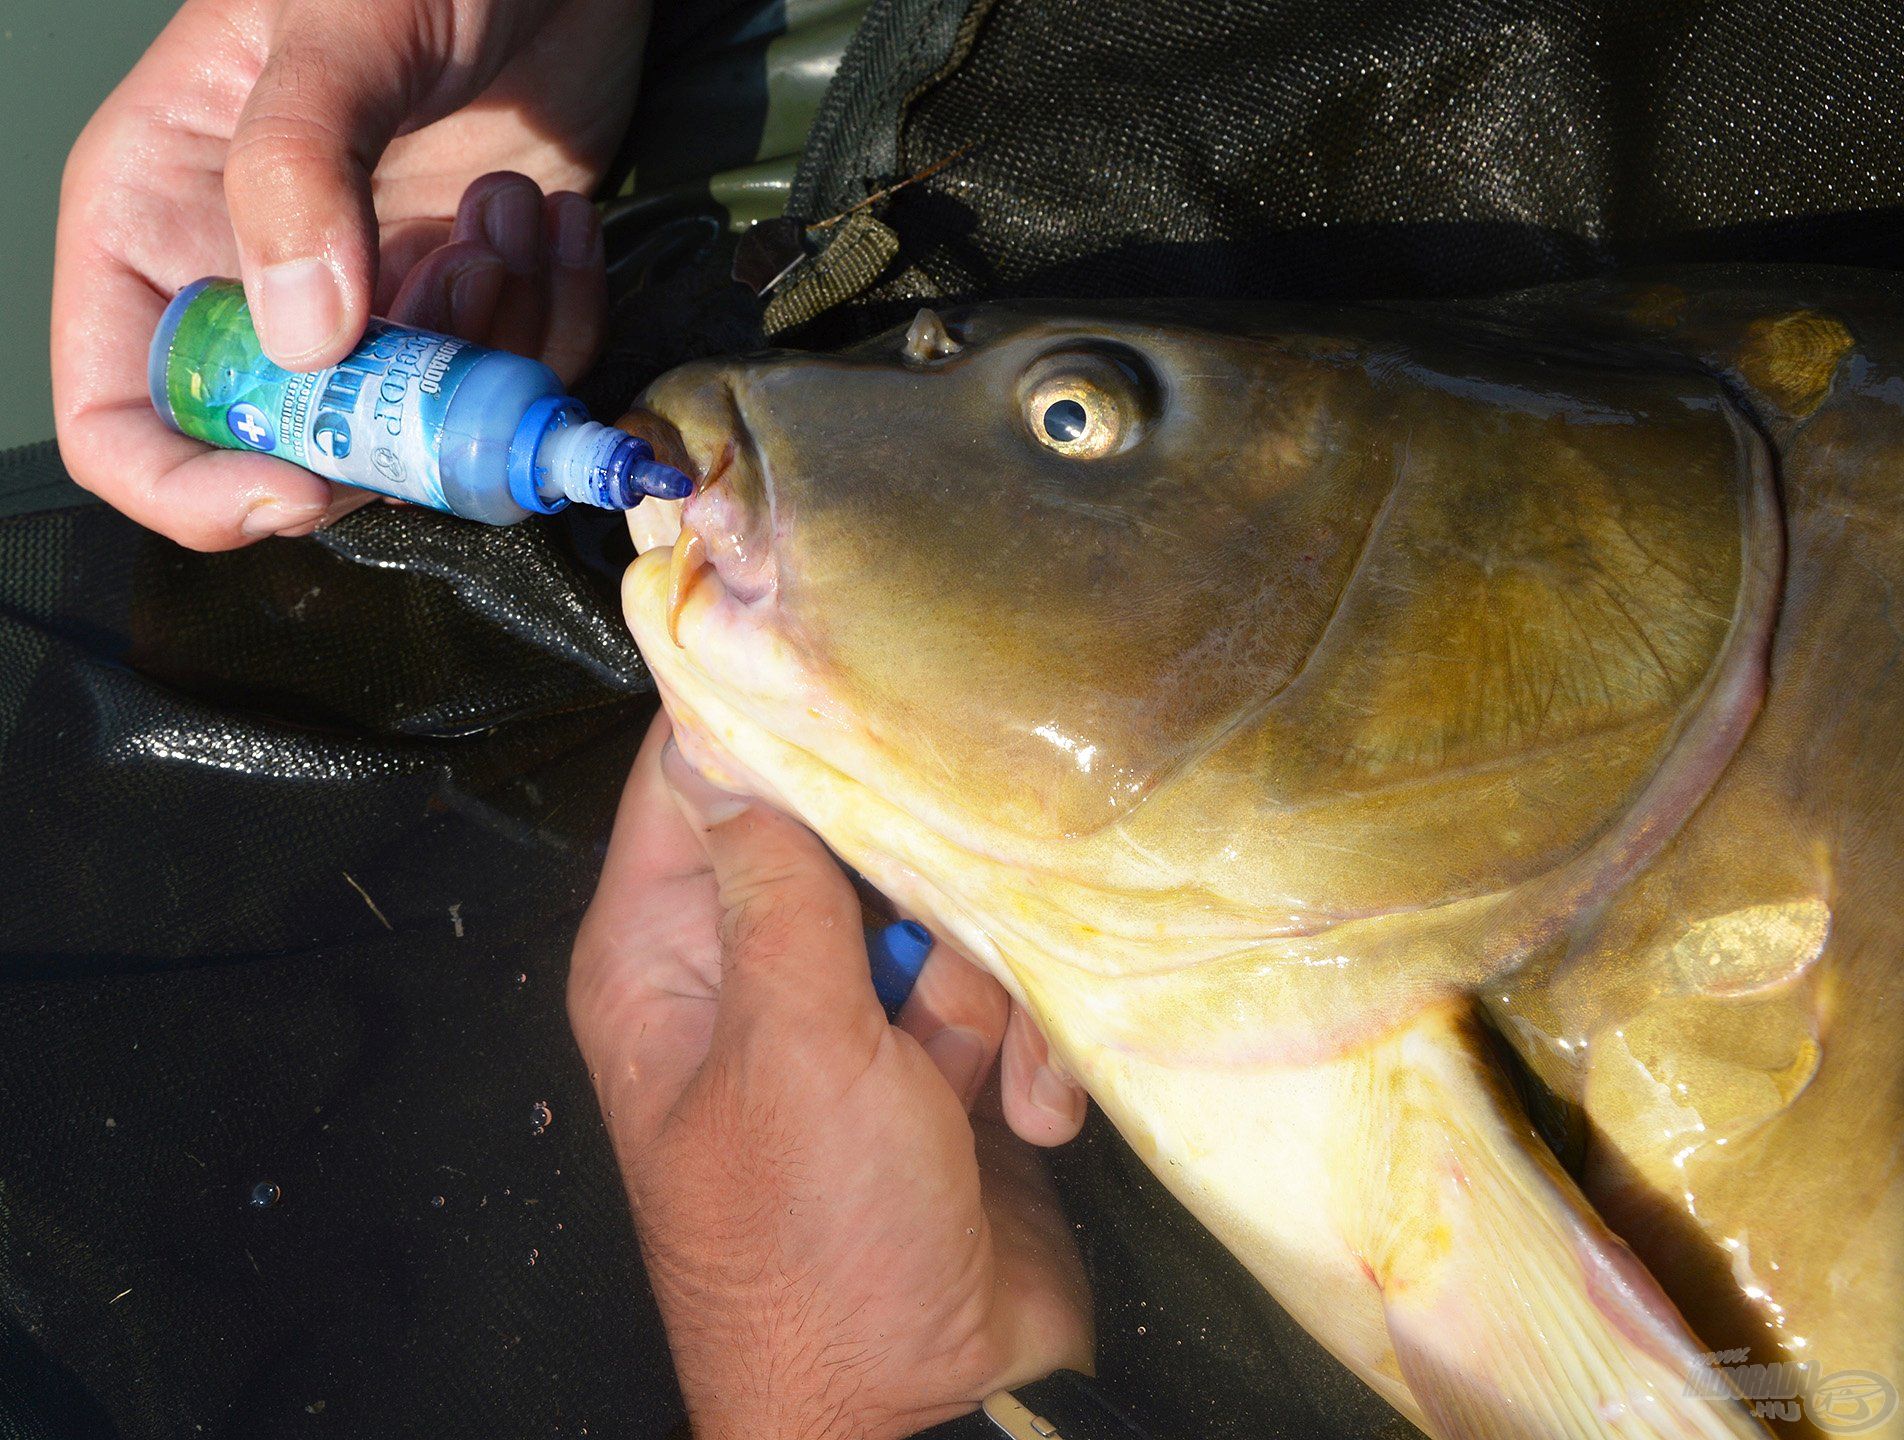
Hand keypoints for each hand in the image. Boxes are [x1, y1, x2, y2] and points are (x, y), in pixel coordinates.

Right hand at [53, 0, 646, 549]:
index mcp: (160, 226)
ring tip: (507, 209)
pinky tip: (555, 217)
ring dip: (496, 340)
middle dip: (400, 407)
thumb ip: (292, 171)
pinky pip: (522, 377)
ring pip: (432, 428)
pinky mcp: (480, 298)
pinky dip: (559, 318)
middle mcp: (263, 286)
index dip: (200, 487)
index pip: (122, 422)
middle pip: (300, 452)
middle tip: (460, 280)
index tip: (306, 480)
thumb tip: (304, 343)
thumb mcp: (331, 26)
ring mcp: (380, 301)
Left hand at [569, 715, 1093, 1439]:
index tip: (852, 655)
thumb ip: (774, 885)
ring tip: (977, 1084)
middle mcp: (753, 967)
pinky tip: (1026, 1117)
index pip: (688, 778)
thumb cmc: (821, 1247)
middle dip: (912, 886)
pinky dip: (1022, 1051)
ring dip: (982, 991)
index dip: (764, 714)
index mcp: (668, 955)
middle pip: (839, 829)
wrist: (933, 1403)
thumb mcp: (791, 1049)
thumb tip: (725, 727)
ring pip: (938, 902)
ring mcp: (853, 1012)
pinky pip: (996, 985)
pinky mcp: (942, 1054)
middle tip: (937, 943)